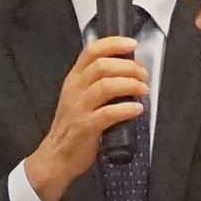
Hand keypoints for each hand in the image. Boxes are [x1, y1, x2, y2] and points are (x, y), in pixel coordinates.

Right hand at [23, 36, 149, 200]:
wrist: (56, 156)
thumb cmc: (72, 126)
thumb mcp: (78, 97)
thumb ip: (96, 82)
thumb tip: (126, 70)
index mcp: (74, 79)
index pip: (92, 51)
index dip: (114, 43)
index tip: (131, 44)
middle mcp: (75, 89)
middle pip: (103, 65)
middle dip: (129, 66)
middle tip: (143, 74)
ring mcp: (79, 108)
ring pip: (106, 85)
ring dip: (130, 84)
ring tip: (142, 90)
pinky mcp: (86, 127)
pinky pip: (109, 113)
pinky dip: (127, 109)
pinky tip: (137, 109)